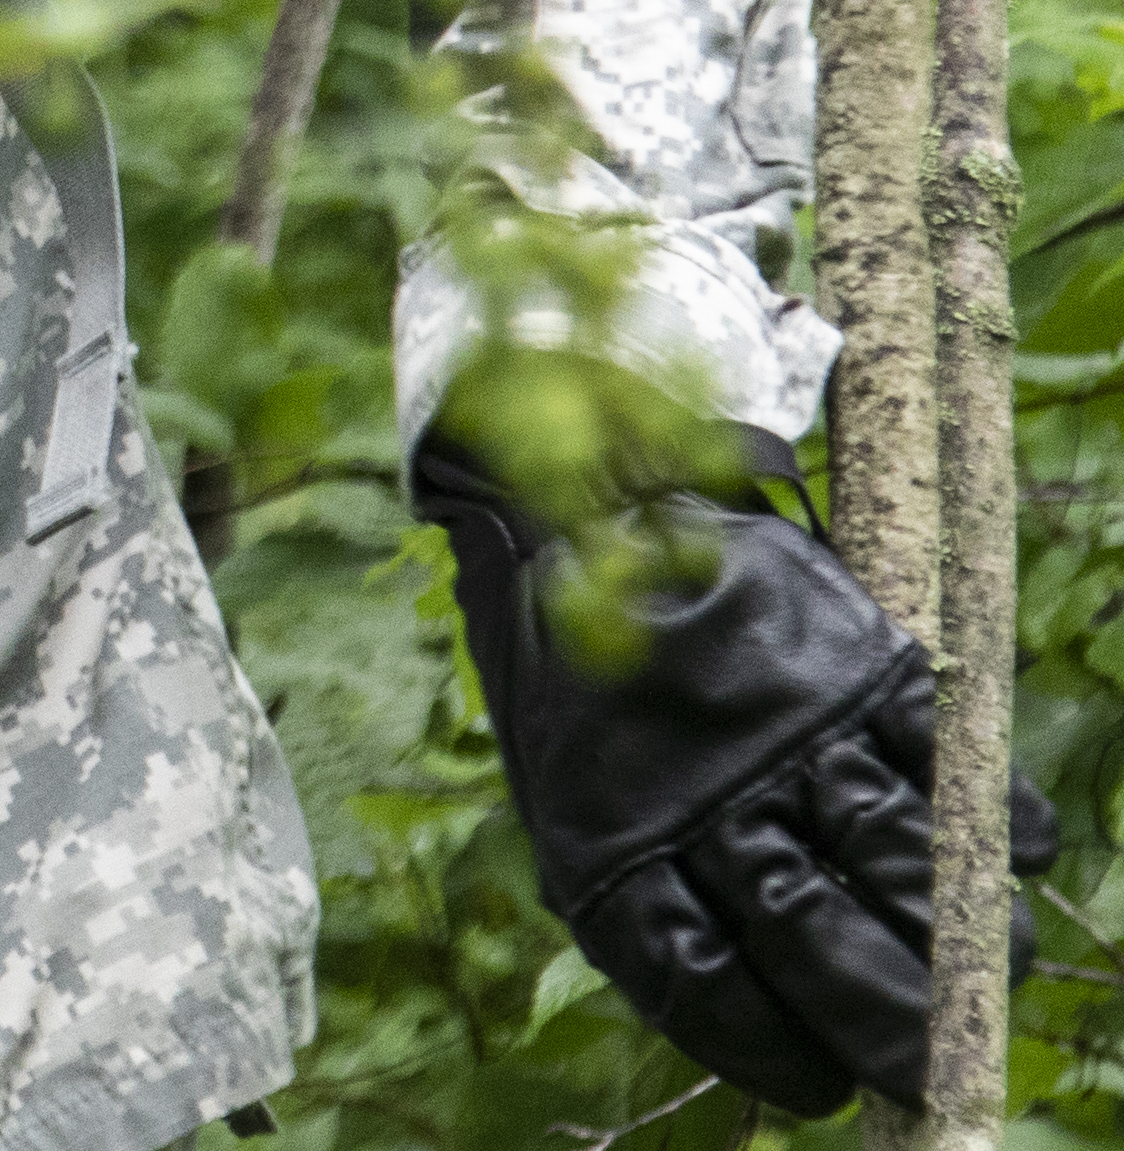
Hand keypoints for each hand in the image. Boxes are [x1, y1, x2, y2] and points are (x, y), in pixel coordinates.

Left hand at [417, 430, 1056, 1116]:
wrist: (585, 507)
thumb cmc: (584, 680)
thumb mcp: (570, 791)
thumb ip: (645, 894)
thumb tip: (748, 1019)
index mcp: (614, 839)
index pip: (699, 982)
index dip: (773, 1048)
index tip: (827, 1083)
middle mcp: (706, 793)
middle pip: (812, 939)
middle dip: (890, 1019)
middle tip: (933, 1056)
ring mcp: (788, 729)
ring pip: (899, 863)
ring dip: (968, 932)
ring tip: (1000, 960)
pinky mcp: (852, 665)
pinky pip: (949, 763)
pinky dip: (1003, 821)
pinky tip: (1020, 852)